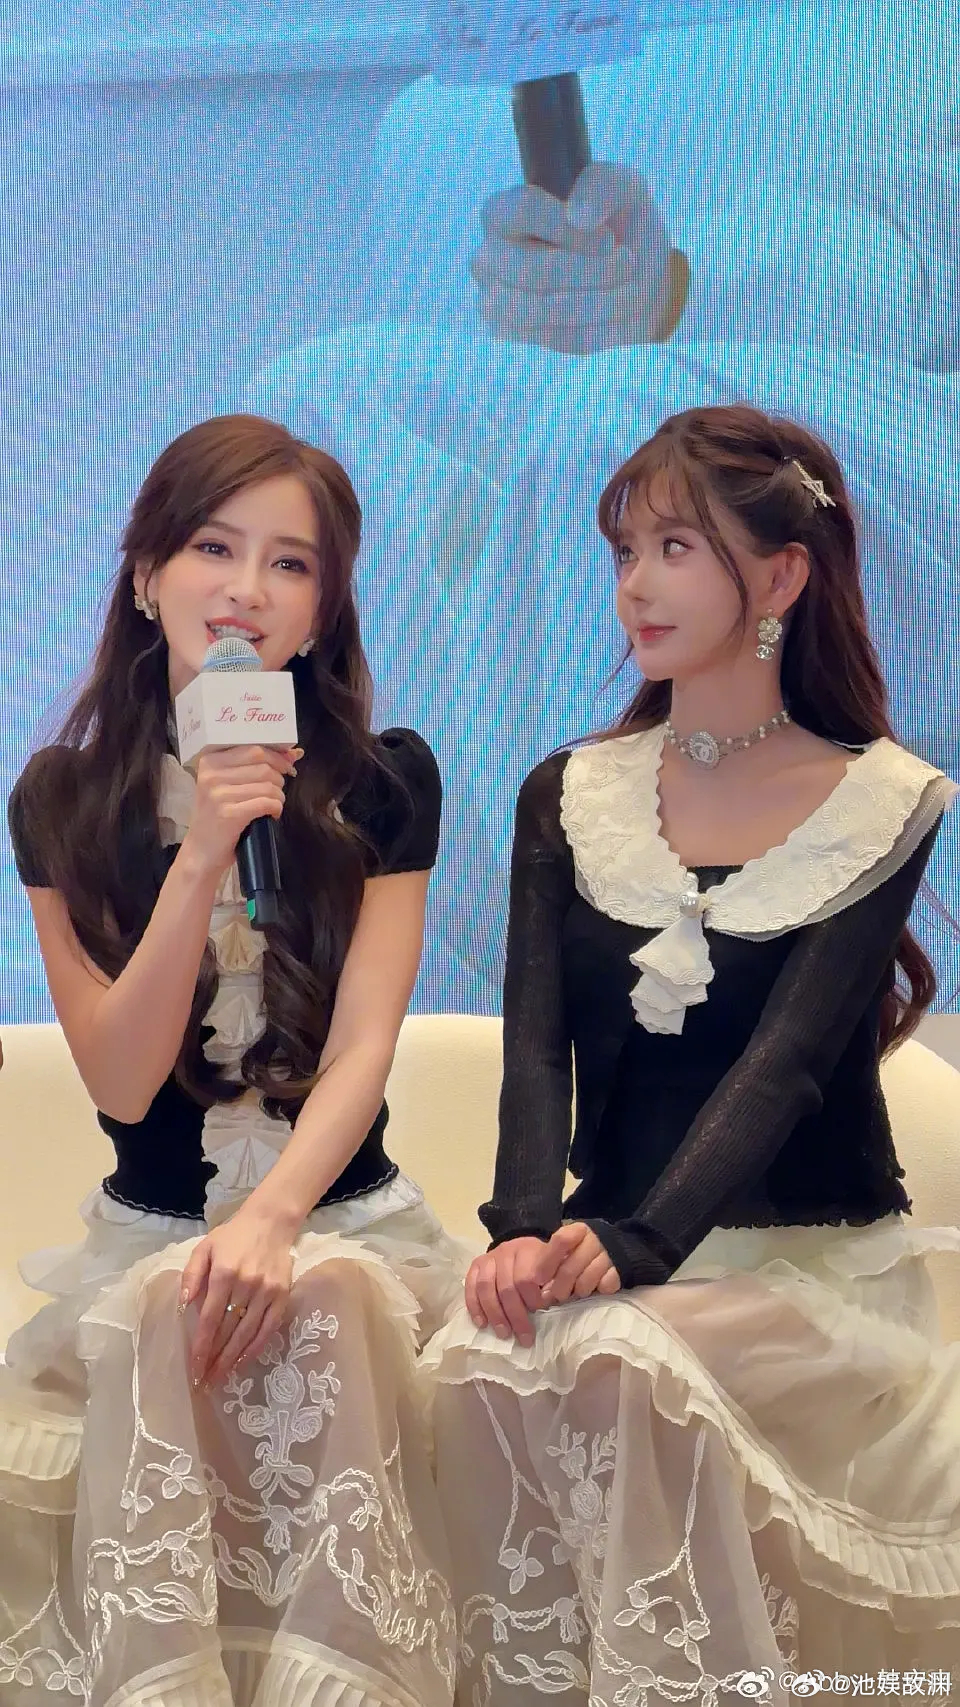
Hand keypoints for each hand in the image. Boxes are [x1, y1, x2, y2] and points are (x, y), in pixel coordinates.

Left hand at [179, 1207, 294, 1387]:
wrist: (270, 1222)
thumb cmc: (232, 1237)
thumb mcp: (204, 1248)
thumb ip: (192, 1276)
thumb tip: (184, 1307)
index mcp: (224, 1273)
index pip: (211, 1318)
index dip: (202, 1346)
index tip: (194, 1367)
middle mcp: (246, 1284)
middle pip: (228, 1330)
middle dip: (215, 1359)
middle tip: (204, 1382)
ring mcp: (267, 1291)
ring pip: (248, 1333)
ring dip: (233, 1359)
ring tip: (220, 1378)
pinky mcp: (282, 1295)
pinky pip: (268, 1328)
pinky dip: (255, 1348)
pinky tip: (243, 1362)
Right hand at [181, 744, 300, 879]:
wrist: (201, 852)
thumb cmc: (217, 817)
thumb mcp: (229, 785)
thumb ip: (257, 766)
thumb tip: (294, 752)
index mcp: (210, 761)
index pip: (254, 749)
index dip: (277, 756)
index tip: (287, 766)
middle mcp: (212, 774)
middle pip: (264, 765)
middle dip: (279, 778)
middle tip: (277, 792)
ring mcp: (218, 794)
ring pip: (268, 785)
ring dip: (279, 797)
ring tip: (272, 805)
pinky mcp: (229, 814)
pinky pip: (266, 803)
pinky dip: (276, 809)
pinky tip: (271, 815)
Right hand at [465, 1236, 548, 1346]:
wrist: (521, 1250)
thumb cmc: (541, 1265)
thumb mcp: (553, 1268)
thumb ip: (553, 1282)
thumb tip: (549, 1300)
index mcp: (529, 1251)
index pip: (526, 1278)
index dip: (532, 1299)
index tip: (540, 1313)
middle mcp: (507, 1251)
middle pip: (506, 1287)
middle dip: (515, 1316)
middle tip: (524, 1337)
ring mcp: (489, 1258)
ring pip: (486, 1287)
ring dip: (495, 1314)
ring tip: (504, 1334)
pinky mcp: (476, 1265)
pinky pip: (471, 1287)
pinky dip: (475, 1307)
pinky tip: (482, 1323)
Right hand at [472, 163, 688, 353]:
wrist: (637, 280)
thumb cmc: (620, 227)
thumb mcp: (625, 189)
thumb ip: (603, 186)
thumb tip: (578, 217)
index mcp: (502, 212)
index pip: (524, 212)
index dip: (569, 228)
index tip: (609, 240)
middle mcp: (488, 257)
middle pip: (531, 269)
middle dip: (587, 272)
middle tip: (626, 264)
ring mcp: (494, 301)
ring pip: (536, 309)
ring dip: (592, 302)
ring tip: (624, 290)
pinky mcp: (515, 336)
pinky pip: (553, 337)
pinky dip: (591, 326)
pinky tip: (610, 312)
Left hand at [538, 1222, 620, 1305]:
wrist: (614, 1250)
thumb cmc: (581, 1251)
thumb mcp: (565, 1249)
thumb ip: (549, 1260)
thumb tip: (535, 1282)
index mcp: (577, 1230)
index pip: (561, 1241)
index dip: (546, 1263)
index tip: (539, 1279)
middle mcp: (594, 1240)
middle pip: (569, 1269)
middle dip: (559, 1288)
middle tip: (555, 1295)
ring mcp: (609, 1255)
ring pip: (586, 1281)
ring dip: (578, 1291)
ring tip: (576, 1291)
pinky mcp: (621, 1270)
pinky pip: (606, 1286)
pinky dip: (599, 1290)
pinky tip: (596, 1287)